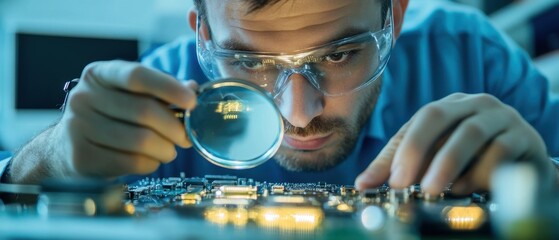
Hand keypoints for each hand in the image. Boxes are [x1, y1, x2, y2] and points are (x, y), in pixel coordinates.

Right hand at [58, 60, 196, 177]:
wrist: (66, 147)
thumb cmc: (109, 117)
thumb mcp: (130, 95)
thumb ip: (161, 90)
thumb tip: (192, 89)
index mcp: (99, 74)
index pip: (137, 75)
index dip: (168, 87)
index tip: (192, 101)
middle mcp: (84, 97)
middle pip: (144, 111)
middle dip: (174, 127)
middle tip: (186, 137)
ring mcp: (78, 127)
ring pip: (140, 140)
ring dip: (165, 149)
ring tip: (169, 150)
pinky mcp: (81, 156)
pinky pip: (131, 162)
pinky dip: (151, 163)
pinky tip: (151, 160)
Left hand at [355, 93, 553, 194]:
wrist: (524, 162)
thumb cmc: (473, 157)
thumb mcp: (435, 157)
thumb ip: (400, 166)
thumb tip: (362, 183)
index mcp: (447, 107)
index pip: (417, 122)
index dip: (401, 150)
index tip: (388, 181)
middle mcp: (472, 105)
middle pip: (438, 116)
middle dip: (417, 150)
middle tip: (403, 183)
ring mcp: (500, 117)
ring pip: (471, 133)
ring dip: (448, 163)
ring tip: (434, 189)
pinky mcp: (523, 137)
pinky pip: (501, 151)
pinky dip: (481, 172)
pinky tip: (468, 188)